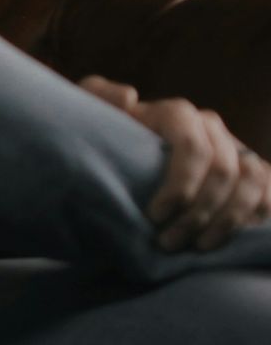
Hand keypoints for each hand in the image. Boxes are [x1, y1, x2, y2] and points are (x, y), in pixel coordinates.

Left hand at [79, 75, 270, 250]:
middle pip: (222, 170)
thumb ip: (98, 98)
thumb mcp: (92, 119)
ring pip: (251, 182)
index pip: (192, 146)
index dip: (180, 185)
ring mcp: (236, 149)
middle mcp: (211, 128)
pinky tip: (229, 240)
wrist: (122, 162)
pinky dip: (256, 217)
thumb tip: (130, 97)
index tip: (154, 216)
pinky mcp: (252, 173)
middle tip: (169, 243)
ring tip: (197, 248)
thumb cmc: (106, 143)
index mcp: (177, 114)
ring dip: (227, 220)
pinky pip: (268, 192)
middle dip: (198, 212)